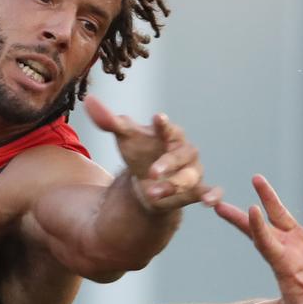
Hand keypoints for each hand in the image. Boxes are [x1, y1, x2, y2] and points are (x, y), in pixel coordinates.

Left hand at [84, 95, 220, 211]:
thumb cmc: (140, 151)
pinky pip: (210, 190)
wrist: (147, 180)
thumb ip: (109, 121)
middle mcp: (184, 151)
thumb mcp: (124, 137)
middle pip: (180, 156)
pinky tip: (210, 202)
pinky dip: (214, 195)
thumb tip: (89, 101)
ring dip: (174, 186)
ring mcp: (192, 170)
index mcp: (169, 134)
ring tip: (153, 194)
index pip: (167, 128)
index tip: (158, 118)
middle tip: (152, 172)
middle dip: (167, 164)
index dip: (163, 125)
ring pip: (189, 177)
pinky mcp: (196, 189)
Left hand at [215, 167, 302, 303]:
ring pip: (282, 215)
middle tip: (219, 200)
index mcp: (283, 267)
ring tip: (255, 178)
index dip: (258, 228)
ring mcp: (301, 242)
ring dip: (269, 197)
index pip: (266, 244)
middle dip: (243, 215)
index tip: (251, 210)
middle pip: (262, 228)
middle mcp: (287, 250)